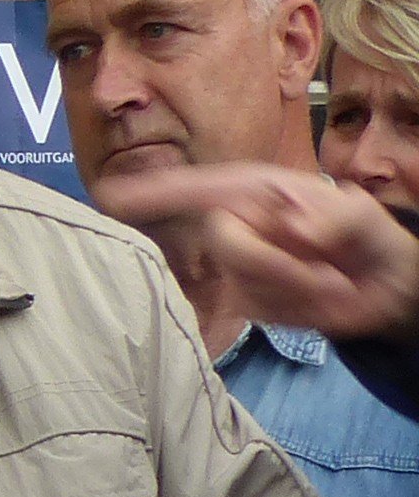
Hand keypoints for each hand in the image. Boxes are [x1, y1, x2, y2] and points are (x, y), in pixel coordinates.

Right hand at [105, 160, 418, 345]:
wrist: (386, 288)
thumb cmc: (370, 238)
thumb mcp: (366, 217)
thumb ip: (336, 219)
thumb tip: (295, 230)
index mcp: (258, 192)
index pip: (198, 188)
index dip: (156, 192)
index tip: (110, 198)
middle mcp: (240, 223)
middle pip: (222, 240)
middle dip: (273, 261)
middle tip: (325, 272)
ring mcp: (239, 265)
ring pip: (242, 279)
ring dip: (296, 286)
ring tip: (332, 281)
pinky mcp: (246, 300)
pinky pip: (257, 308)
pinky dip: (297, 307)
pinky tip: (317, 298)